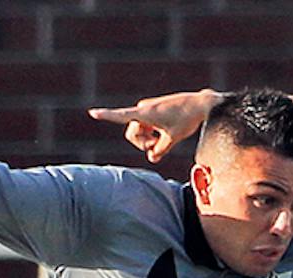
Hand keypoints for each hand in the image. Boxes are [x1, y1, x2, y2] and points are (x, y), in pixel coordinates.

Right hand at [88, 91, 218, 162]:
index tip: (92, 113)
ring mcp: (148, 109)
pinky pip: (146, 126)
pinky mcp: (154, 111)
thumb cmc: (187, 119)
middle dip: (141, 144)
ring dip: (147, 140)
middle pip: (132, 133)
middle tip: (156, 148)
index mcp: (146, 114)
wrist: (200, 104)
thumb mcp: (174, 138)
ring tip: (161, 142)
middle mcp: (143, 109)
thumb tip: (152, 158)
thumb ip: (161, 150)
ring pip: (139, 131)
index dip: (106, 116)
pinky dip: (152, 134)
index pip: (122, 116)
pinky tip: (164, 134)